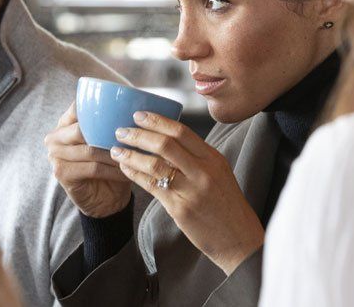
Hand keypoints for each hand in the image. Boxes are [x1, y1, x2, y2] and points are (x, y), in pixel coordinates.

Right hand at [45, 103, 131, 217]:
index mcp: (65, 122)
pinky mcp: (61, 172)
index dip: (100, 110)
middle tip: (130, 139)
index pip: (78, 107)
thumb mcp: (111, 140)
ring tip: (132, 157)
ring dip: (114, 155)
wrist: (106, 199)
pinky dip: (112, 170)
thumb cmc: (110, 163)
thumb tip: (134, 106)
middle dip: (109, 135)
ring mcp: (55, 155)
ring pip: (90, 150)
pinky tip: (125, 171)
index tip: (123, 113)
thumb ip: (112, 123)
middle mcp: (55, 137)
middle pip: (82, 129)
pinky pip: (92, 167)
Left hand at [110, 111, 263, 275]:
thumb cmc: (225, 203)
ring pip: (155, 166)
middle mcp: (203, 172)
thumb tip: (166, 139)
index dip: (157, 121)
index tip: (138, 115)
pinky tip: (125, 169)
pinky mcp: (180, 209)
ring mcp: (191, 191)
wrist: (237, 237)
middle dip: (139, 135)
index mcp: (213, 158)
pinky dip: (135, 175)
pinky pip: (152, 187)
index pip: (182, 132)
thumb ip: (196, 157)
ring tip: (116, 150)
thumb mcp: (218, 172)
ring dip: (131, 155)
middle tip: (121, 131)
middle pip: (166, 145)